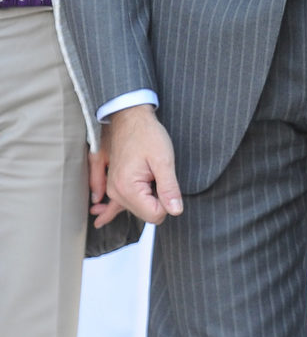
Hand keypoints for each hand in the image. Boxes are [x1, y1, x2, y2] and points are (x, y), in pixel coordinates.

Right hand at [91, 104, 182, 226]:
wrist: (129, 117)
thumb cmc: (147, 134)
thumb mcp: (164, 160)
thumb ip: (169, 188)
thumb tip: (176, 211)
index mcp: (128, 188)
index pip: (155, 215)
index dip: (168, 201)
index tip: (167, 183)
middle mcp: (116, 192)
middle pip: (145, 214)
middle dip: (157, 199)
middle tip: (158, 175)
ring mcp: (112, 189)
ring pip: (137, 209)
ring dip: (148, 197)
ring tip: (150, 177)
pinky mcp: (113, 184)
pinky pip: (112, 204)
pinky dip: (111, 211)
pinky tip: (100, 220)